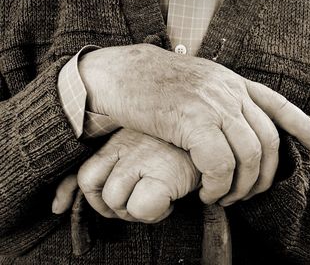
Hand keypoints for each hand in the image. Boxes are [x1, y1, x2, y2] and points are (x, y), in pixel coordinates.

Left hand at [52, 129, 199, 221]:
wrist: (216, 133)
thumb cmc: (179, 145)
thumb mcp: (139, 148)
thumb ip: (102, 169)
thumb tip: (56, 204)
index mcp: (119, 140)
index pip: (83, 174)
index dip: (77, 196)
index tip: (65, 208)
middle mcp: (125, 147)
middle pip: (95, 192)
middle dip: (115, 208)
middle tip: (140, 202)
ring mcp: (143, 159)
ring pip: (116, 201)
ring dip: (136, 211)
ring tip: (159, 200)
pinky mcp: (164, 173)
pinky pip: (143, 208)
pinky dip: (156, 213)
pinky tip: (171, 202)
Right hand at [78, 43, 309, 204]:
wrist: (123, 75)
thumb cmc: (154, 85)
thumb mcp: (196, 85)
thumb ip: (220, 101)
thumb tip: (234, 129)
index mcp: (232, 83)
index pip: (279, 106)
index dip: (303, 129)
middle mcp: (229, 92)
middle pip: (266, 141)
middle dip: (263, 177)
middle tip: (246, 195)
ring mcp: (213, 105)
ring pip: (247, 157)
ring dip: (239, 187)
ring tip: (222, 198)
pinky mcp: (193, 121)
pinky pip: (219, 164)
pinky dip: (217, 186)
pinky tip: (207, 194)